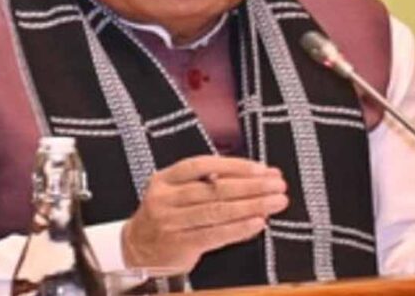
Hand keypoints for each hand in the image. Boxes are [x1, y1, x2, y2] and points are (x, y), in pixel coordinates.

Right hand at [121, 155, 288, 271]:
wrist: (136, 248)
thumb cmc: (167, 215)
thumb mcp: (176, 192)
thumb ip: (207, 184)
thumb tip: (255, 178)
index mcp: (165, 178)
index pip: (202, 165)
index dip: (234, 165)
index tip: (262, 168)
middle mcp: (165, 198)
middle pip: (214, 188)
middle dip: (251, 185)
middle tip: (278, 184)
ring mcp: (171, 222)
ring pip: (217, 211)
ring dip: (252, 205)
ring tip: (276, 201)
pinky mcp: (180, 245)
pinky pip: (215, 235)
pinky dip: (239, 228)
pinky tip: (259, 222)